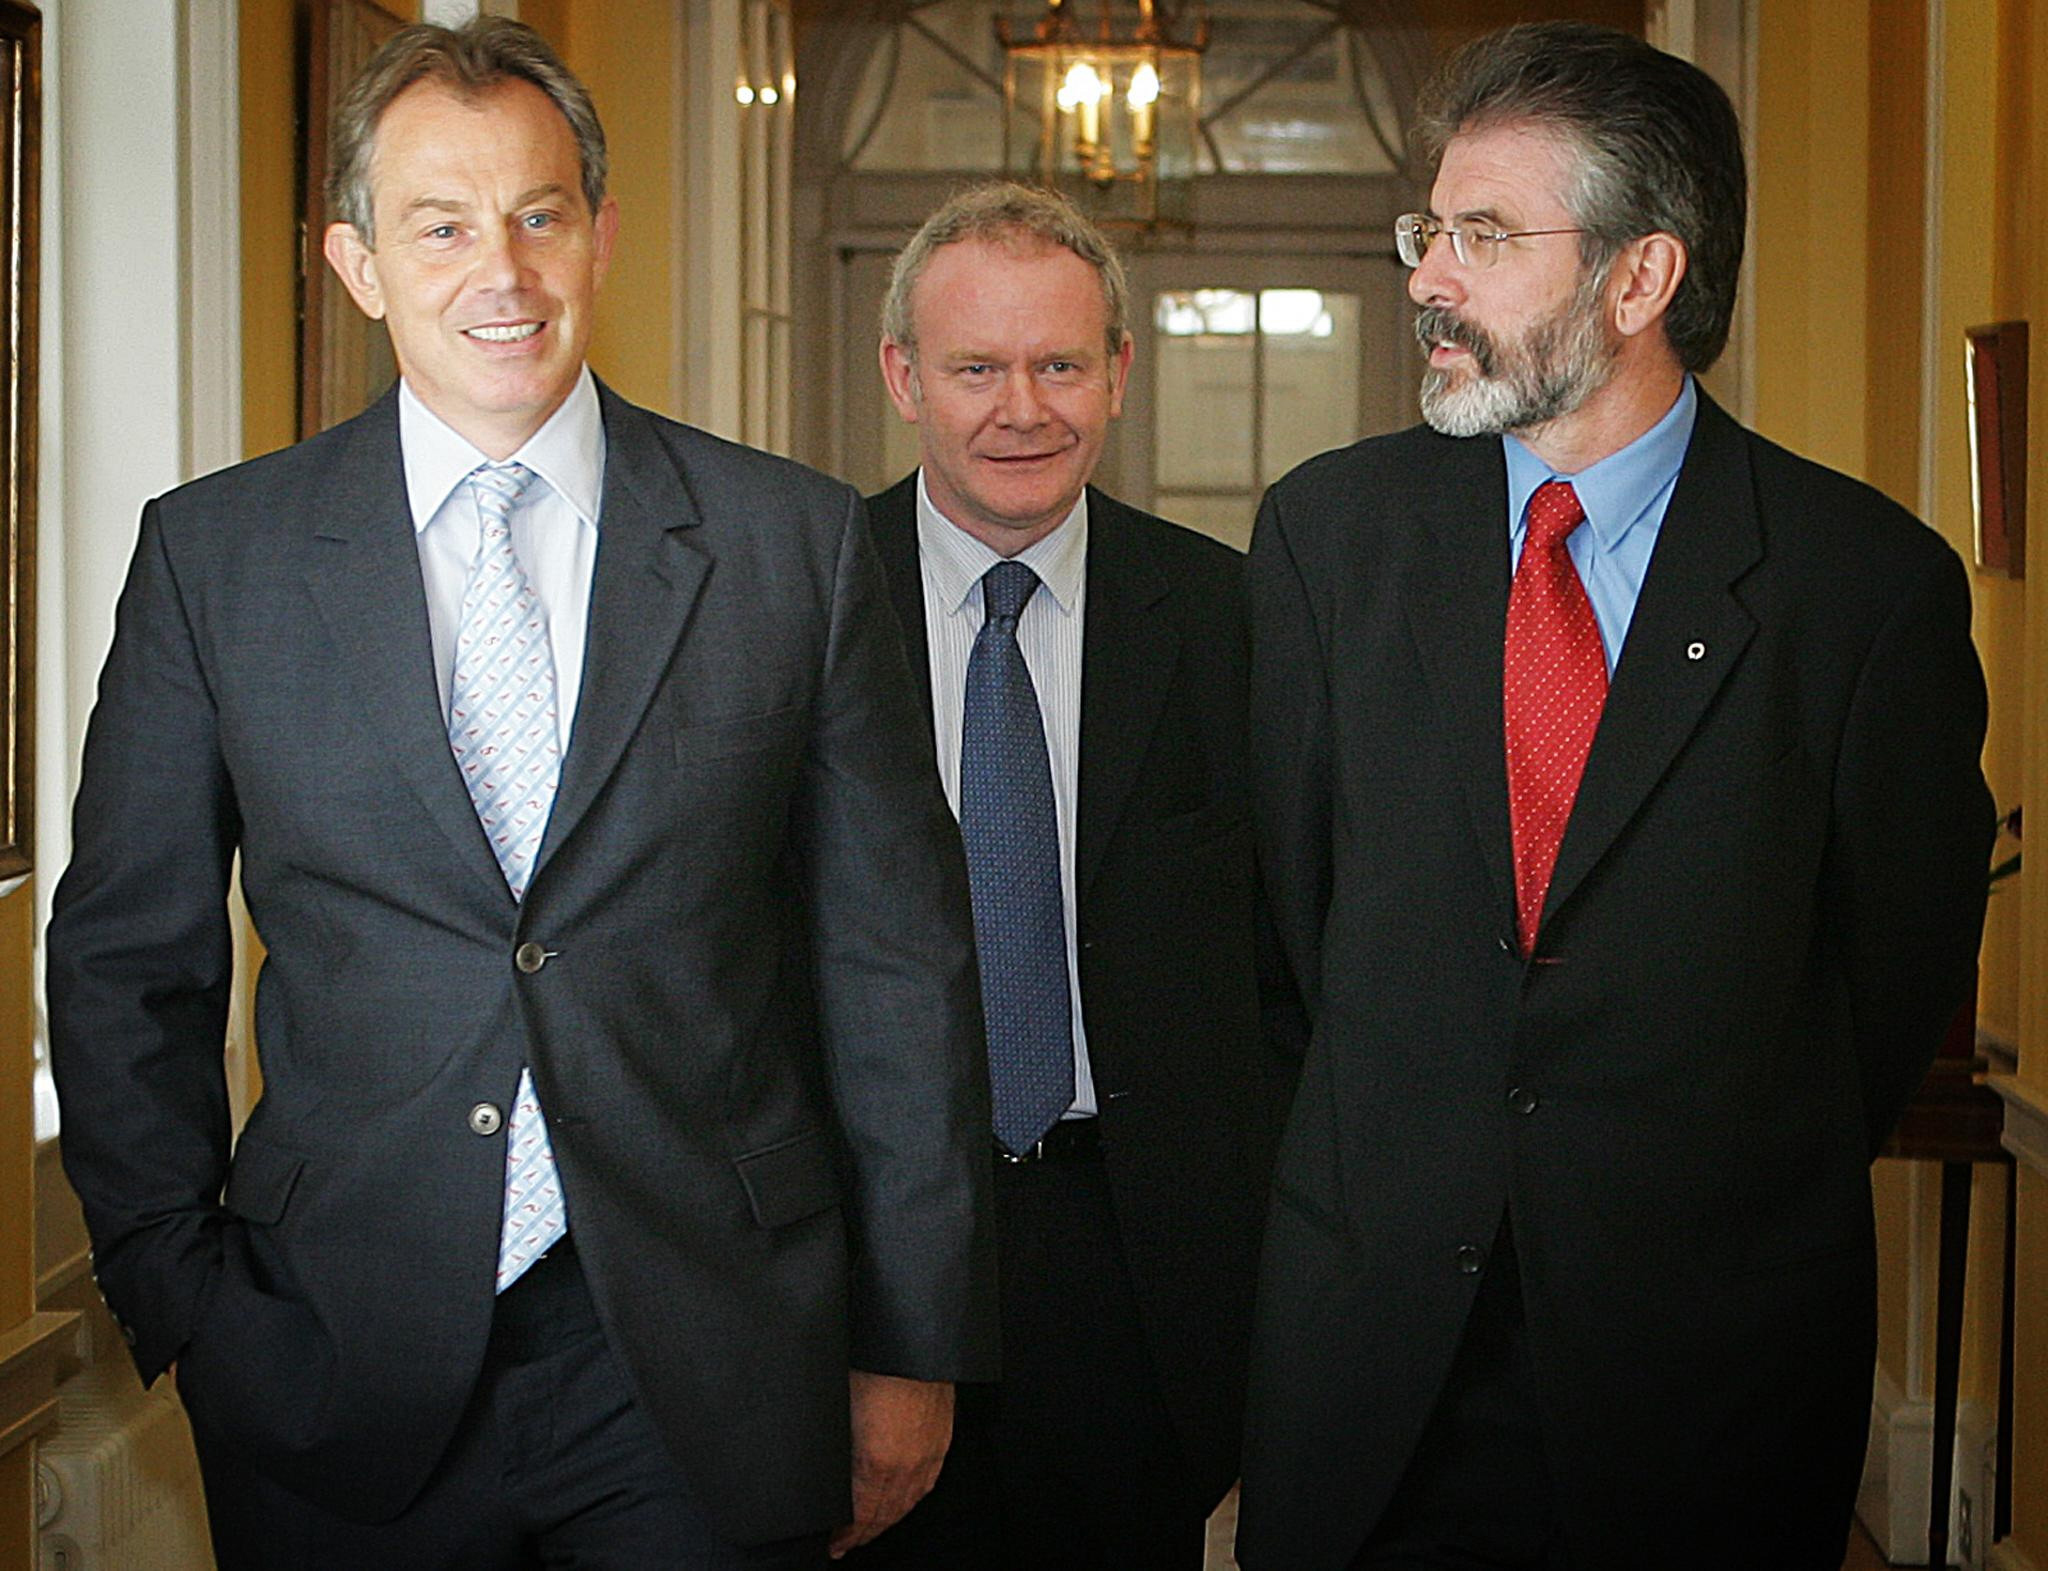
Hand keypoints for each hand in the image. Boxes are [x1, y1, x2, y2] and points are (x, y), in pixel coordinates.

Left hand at [827, 1371, 954, 1557]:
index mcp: (876, 1460)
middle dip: (864, 1534)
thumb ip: (836, 1445)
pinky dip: (912, 1499)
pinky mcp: (942, 1438)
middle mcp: (906, 1464)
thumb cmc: (873, 1362)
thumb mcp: (839, 1408)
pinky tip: (905, 1501)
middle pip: (885, 1515)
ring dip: (888, 1520)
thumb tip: (824, 1465)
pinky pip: (927, 1482)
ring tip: (872, 1529)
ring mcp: (928, 1452)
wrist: (911, 1338)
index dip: (846, 1535)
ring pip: (908, 1502)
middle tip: (847, 1544)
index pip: (861, 1515)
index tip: (834, 1544)